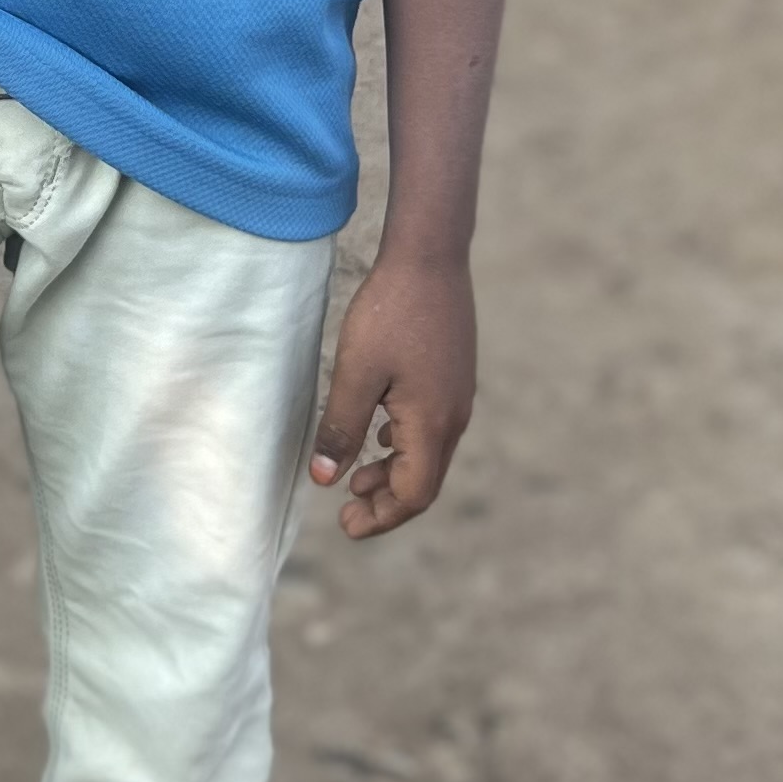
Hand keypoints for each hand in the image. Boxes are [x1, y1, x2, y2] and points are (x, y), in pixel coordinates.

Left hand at [308, 250, 474, 537]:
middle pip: (424, 481)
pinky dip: (403, 445)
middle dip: (386, 502)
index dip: (380, 517)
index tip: (345, 523)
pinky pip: (432, 429)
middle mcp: (454, 417)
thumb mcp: (355, 373)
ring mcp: (458, 397)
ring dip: (393, 473)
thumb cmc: (390, 313)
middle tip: (347, 509)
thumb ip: (341, 429)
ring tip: (356, 476)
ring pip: (429, 455)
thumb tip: (324, 479)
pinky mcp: (453, 377)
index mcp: (432, 423)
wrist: (430, 258)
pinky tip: (378, 432)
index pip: (412, 494)